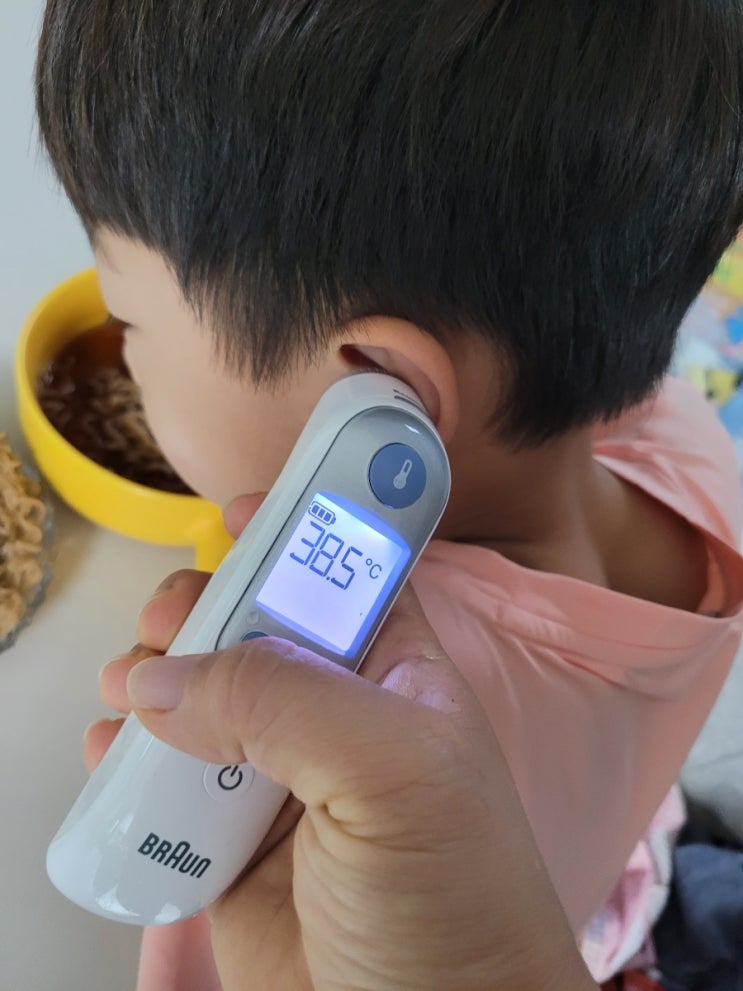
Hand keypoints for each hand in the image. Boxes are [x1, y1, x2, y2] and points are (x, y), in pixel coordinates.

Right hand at [92, 497, 597, 990]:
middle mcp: (334, 714)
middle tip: (168, 617)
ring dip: (152, 675)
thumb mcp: (391, 773)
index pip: (344, 578)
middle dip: (203, 607)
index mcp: (394, 673)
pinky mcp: (228, 843)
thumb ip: (285, 703)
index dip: (298, 535)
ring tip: (127, 682)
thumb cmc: (447, 895)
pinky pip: (164, 779)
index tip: (241, 509)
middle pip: (251, 627)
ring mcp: (277, 777)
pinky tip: (108, 748)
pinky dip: (125, 755)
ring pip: (199, 696)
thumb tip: (163, 677)